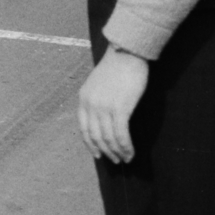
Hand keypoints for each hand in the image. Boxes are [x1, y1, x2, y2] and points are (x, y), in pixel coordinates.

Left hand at [78, 47, 149, 164]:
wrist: (126, 53)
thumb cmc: (116, 68)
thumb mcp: (97, 85)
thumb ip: (97, 101)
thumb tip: (104, 122)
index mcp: (83, 98)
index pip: (83, 128)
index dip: (90, 144)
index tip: (98, 154)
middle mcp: (90, 104)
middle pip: (96, 136)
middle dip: (106, 151)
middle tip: (115, 160)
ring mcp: (104, 107)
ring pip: (109, 138)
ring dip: (117, 152)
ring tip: (125, 159)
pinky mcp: (120, 108)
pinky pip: (121, 135)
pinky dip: (126, 147)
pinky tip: (131, 153)